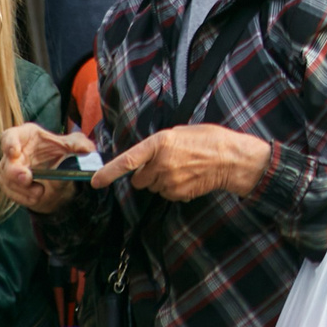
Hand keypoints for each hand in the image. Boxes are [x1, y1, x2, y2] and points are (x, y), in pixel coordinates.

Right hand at [0, 123, 98, 213]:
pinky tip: (36, 199)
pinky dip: (23, 198)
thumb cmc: (59, 149)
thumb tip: (87, 150)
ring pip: (8, 181)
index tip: (14, 152)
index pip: (9, 136)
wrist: (58, 169)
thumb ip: (79, 144)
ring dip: (22, 189)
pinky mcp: (11, 186)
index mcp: (25, 136)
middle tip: (27, 178)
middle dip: (15, 172)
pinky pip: (12, 194)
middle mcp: (14, 153)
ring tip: (39, 192)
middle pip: (7, 163)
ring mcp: (10, 171)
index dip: (9, 143)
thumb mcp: (72, 144)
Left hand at [94, 123, 271, 201]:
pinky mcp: (178, 194)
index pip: (128, 160)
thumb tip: (148, 156)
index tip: (95, 182)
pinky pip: (167, 194)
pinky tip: (189, 178)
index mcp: (160, 143)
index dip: (109, 172)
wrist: (232, 159)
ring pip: (153, 187)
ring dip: (161, 181)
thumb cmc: (210, 140)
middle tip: (165, 164)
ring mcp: (169, 181)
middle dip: (147, 174)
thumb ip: (161, 144)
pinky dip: (174, 189)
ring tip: (183, 169)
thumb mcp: (182, 132)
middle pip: (139, 179)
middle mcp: (161, 163)